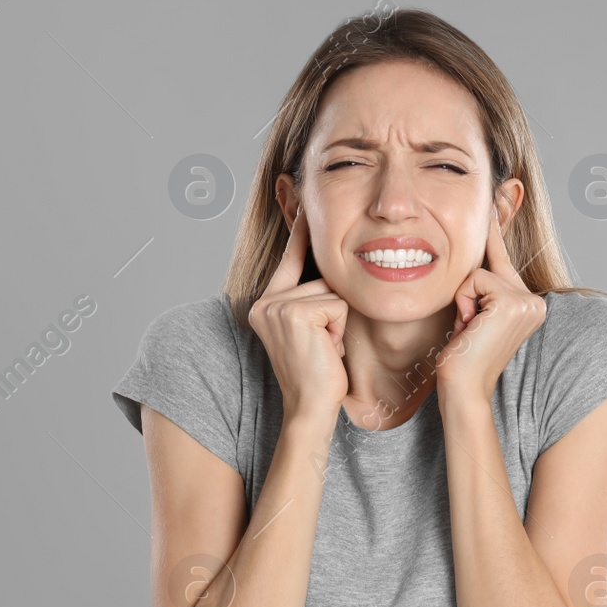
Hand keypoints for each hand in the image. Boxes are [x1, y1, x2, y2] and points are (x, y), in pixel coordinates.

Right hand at [247, 208, 348, 421]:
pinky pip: (338, 304)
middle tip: (323, 345)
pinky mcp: (296, 313)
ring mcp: (277, 306)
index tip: (300, 199)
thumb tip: (333, 266)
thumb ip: (313, 298)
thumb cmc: (319, 373)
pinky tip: (327, 349)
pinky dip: (340, 328)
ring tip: (325, 348)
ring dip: (339, 322)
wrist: (311, 407)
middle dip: (334, 310)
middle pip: (322, 278)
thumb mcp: (314, 329)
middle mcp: (265, 301)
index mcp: (265, 303)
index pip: (289, 260)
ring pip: (332, 291)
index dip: (299, 233)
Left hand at [435, 202, 546, 405]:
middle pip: (487, 264)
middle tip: (469, 328)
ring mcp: (528, 301)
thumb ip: (479, 286)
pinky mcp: (513, 301)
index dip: (494, 229)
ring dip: (464, 302)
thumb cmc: (460, 356)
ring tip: (469, 330)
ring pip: (478, 273)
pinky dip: (464, 303)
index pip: (503, 259)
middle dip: (468, 293)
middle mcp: (535, 301)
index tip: (499, 191)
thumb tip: (472, 254)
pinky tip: (470, 328)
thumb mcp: (472, 313)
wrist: (462, 387)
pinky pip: (474, 280)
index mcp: (529, 303)